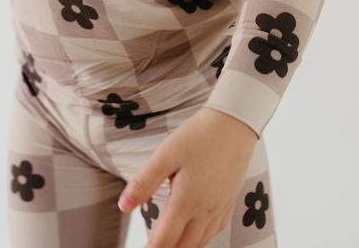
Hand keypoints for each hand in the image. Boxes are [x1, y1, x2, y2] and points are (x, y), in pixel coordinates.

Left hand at [117, 105, 257, 247]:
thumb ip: (144, 183)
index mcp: (186, 201)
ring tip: (170, 245)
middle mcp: (205, 210)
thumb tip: (123, 206)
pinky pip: (216, 230)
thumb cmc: (198, 135)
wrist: (234, 123)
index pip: (165, 240)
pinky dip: (202, 239)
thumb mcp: (165, 155)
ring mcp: (220, 207)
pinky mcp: (230, 200)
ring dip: (185, 247)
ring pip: (201, 241)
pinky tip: (195, 234)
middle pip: (184, 246)